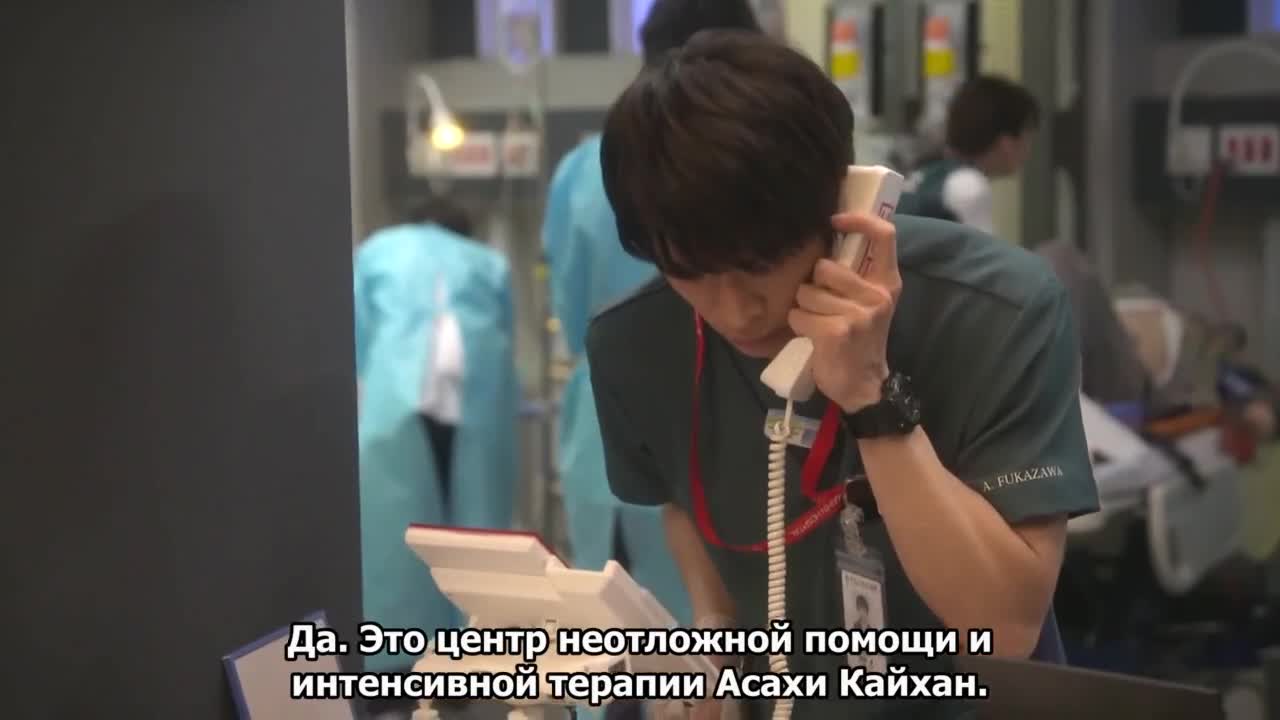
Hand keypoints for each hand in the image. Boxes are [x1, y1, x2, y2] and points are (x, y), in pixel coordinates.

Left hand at [787, 212, 900, 413]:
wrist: (863, 385)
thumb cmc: (860, 340)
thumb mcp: (868, 303)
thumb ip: (856, 276)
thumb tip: (829, 238)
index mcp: (888, 283)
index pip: (884, 235)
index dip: (859, 220)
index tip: (834, 221)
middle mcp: (877, 295)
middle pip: (824, 267)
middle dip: (812, 285)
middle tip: (820, 304)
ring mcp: (858, 314)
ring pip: (806, 292)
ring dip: (803, 308)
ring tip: (817, 323)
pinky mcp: (837, 332)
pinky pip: (799, 315)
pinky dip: (798, 326)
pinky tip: (812, 338)